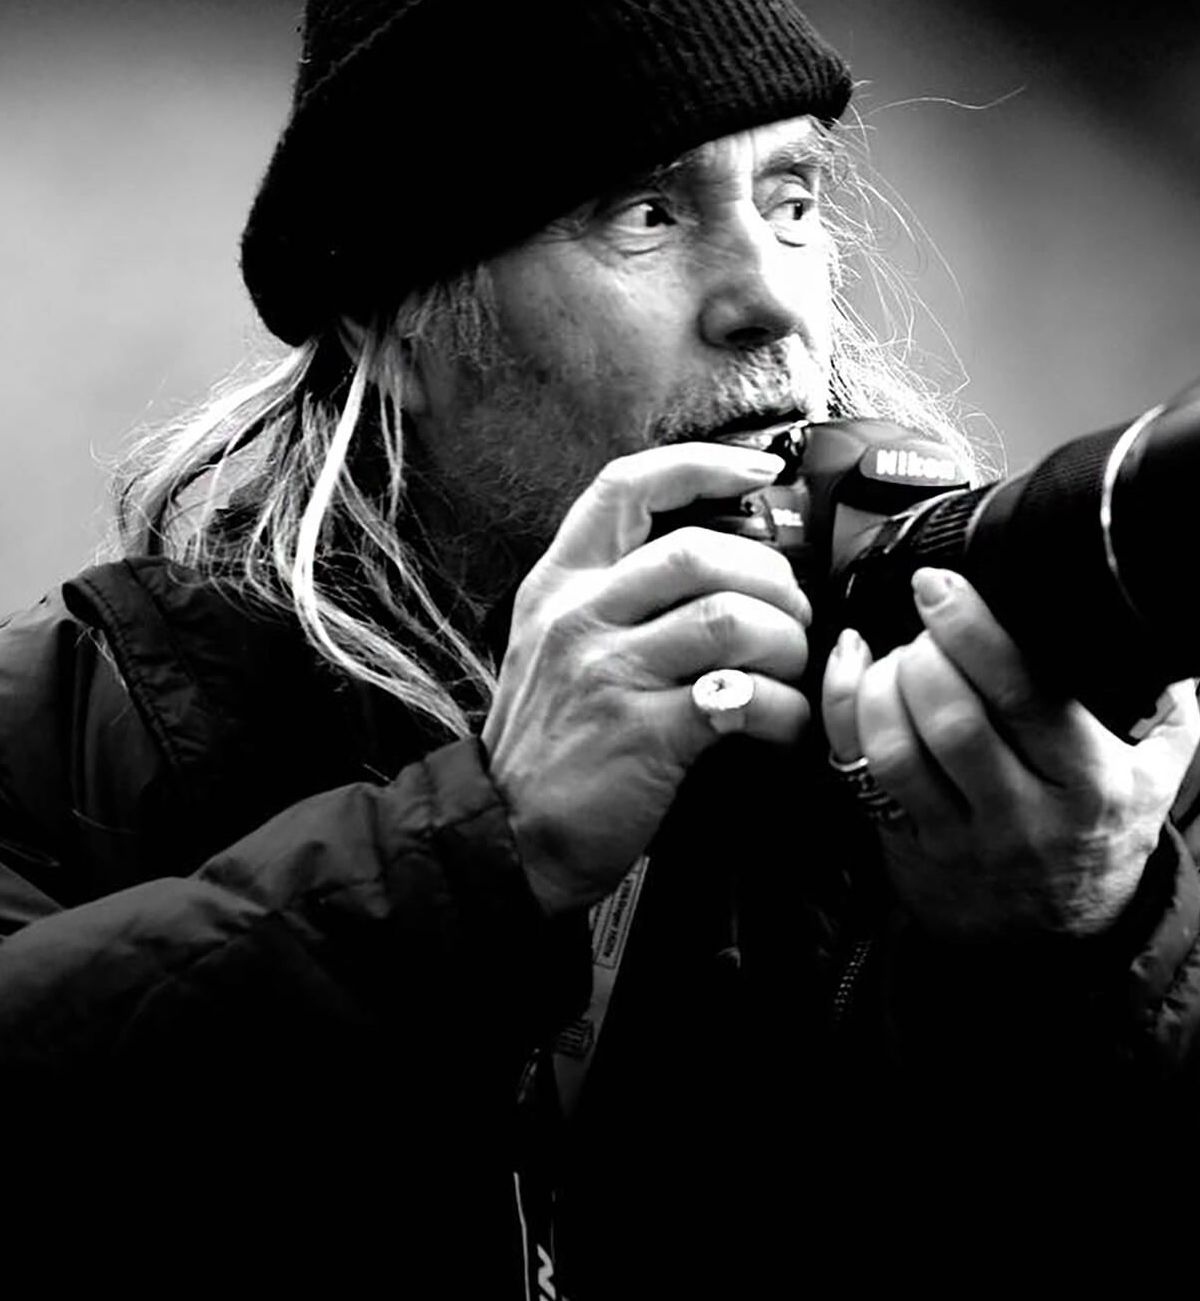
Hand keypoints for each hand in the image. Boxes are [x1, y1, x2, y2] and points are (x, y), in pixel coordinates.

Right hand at [482, 443, 813, 916]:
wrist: (510, 835)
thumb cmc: (551, 743)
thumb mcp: (555, 647)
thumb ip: (615, 600)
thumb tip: (718, 568)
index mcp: (559, 586)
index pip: (625, 488)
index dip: (701, 465)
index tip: (760, 472)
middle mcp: (579, 617)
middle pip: (700, 551)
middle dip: (771, 579)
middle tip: (790, 616)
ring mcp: (608, 672)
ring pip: (732, 618)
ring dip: (786, 644)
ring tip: (789, 672)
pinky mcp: (644, 732)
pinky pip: (743, 698)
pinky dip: (786, 710)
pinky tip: (785, 725)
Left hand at [820, 566, 1199, 942]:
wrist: (1057, 944)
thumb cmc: (1098, 842)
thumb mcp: (1153, 782)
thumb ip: (1168, 713)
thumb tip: (1172, 647)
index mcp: (1086, 783)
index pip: (1025, 697)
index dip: (973, 633)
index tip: (941, 586)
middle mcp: (1021, 815)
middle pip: (953, 720)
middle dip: (923, 654)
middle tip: (922, 621)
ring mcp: (958, 837)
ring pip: (898, 751)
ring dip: (878, 684)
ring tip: (890, 652)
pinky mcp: (907, 846)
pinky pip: (858, 774)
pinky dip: (842, 711)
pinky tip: (850, 668)